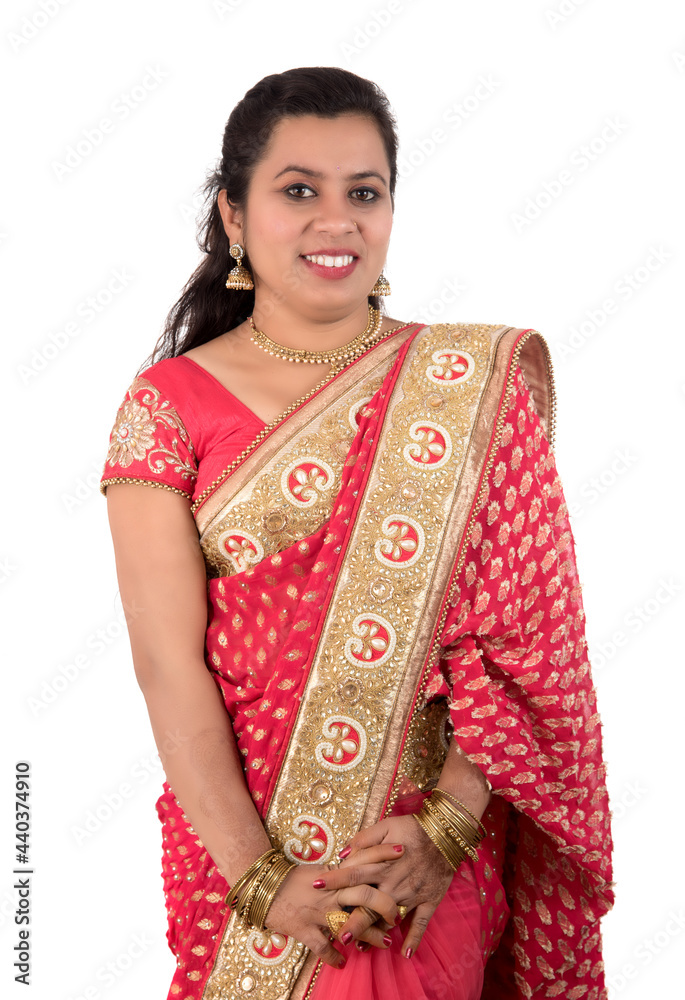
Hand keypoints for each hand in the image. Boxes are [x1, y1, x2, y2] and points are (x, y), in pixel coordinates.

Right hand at [264, 843, 403, 968]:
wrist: (263, 888)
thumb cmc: (292, 878)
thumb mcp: (318, 870)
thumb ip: (339, 872)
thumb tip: (358, 869)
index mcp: (334, 874)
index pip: (363, 860)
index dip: (382, 854)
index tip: (401, 850)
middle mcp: (330, 892)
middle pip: (366, 896)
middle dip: (386, 906)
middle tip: (397, 915)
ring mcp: (318, 912)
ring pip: (352, 925)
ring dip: (371, 937)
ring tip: (386, 942)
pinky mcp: (305, 930)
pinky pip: (323, 948)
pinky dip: (334, 957)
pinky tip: (343, 963)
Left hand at [316, 814, 452, 957]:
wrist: (447, 833)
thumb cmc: (414, 828)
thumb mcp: (387, 825)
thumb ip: (365, 838)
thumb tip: (344, 851)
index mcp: (382, 863)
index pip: (353, 873)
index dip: (334, 879)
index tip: (315, 886)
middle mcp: (394, 882)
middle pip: (369, 904)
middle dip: (352, 920)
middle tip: (336, 934)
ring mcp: (411, 894)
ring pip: (390, 918)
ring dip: (376, 933)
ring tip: (360, 947)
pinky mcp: (429, 900)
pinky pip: (421, 922)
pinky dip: (414, 938)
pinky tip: (405, 953)